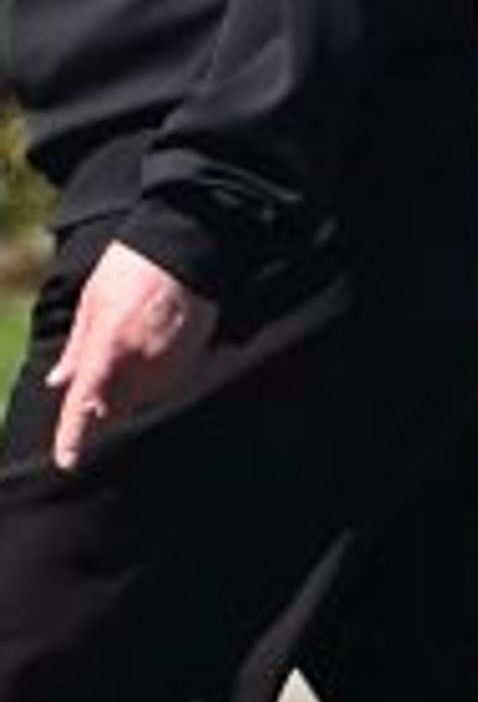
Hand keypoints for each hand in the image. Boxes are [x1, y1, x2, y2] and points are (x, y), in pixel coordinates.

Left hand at [47, 241, 216, 471]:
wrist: (186, 240)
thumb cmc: (131, 265)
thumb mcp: (92, 300)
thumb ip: (78, 347)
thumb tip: (59, 382)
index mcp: (110, 344)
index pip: (85, 402)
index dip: (73, 436)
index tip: (67, 461)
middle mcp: (142, 358)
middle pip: (114, 406)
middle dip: (101, 404)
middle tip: (101, 377)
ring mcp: (172, 358)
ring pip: (142, 397)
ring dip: (129, 391)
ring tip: (130, 352)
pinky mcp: (194, 355)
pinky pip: (167, 382)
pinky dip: (154, 377)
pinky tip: (153, 348)